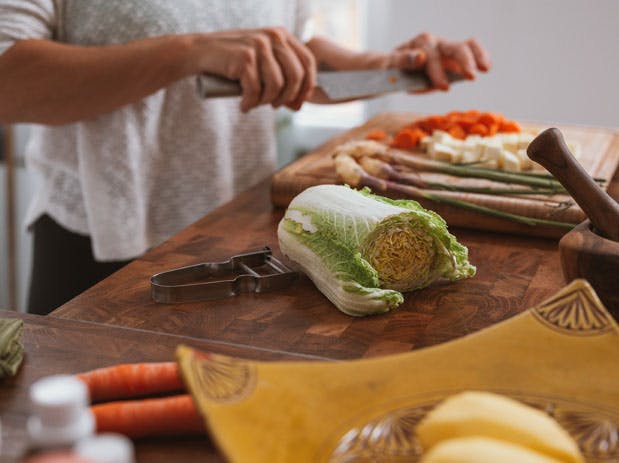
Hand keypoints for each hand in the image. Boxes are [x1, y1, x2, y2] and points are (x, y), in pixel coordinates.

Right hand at [191, 27, 315, 111]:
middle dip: (288, 97)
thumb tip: (300, 104)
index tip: (297, 104)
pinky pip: (256, 90)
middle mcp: (273, 37)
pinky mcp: (245, 58)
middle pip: (296, 76)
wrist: (201, 52)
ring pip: (277, 85)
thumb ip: (282, 75)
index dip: (307, 87)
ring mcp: (259, 46)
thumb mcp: (262, 63)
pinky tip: (244, 106)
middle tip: (274, 107)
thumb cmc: (234, 62)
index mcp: (282, 35)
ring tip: (254, 104)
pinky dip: (250, 103)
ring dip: (266, 102)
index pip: (308, 62)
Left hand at [391, 32, 490, 90]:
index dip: (437, 71)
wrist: (392, 67)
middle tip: (470, 77)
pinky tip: (486, 67)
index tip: (443, 87)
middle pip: (454, 47)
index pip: (431, 56)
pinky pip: (470, 50)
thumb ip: (403, 61)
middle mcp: (435, 43)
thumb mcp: (389, 65)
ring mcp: (445, 49)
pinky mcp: (452, 57)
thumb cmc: (390, 67)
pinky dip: (480, 56)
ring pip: (466, 45)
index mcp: (419, 44)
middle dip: (463, 61)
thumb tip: (420, 57)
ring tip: (485, 69)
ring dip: (477, 56)